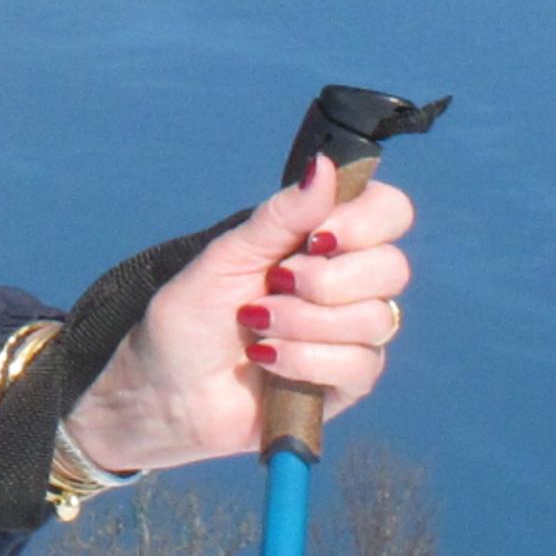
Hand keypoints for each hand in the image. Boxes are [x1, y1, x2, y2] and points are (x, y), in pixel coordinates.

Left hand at [59, 156, 415, 473]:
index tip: (317, 238)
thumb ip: (281, 217)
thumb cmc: (188, 320)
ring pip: (376, 318)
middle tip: (274, 286)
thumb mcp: (227, 257)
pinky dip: (305, 360)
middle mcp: (345, 284)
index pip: (388, 213)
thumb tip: (325, 165)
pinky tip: (266, 360)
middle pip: (393, 267)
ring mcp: (350, 335)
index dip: (365, 222)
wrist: (162, 391)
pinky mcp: (346, 384)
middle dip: (327, 280)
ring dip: (305, 322)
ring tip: (256, 325)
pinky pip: (360, 365)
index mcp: (321, 242)